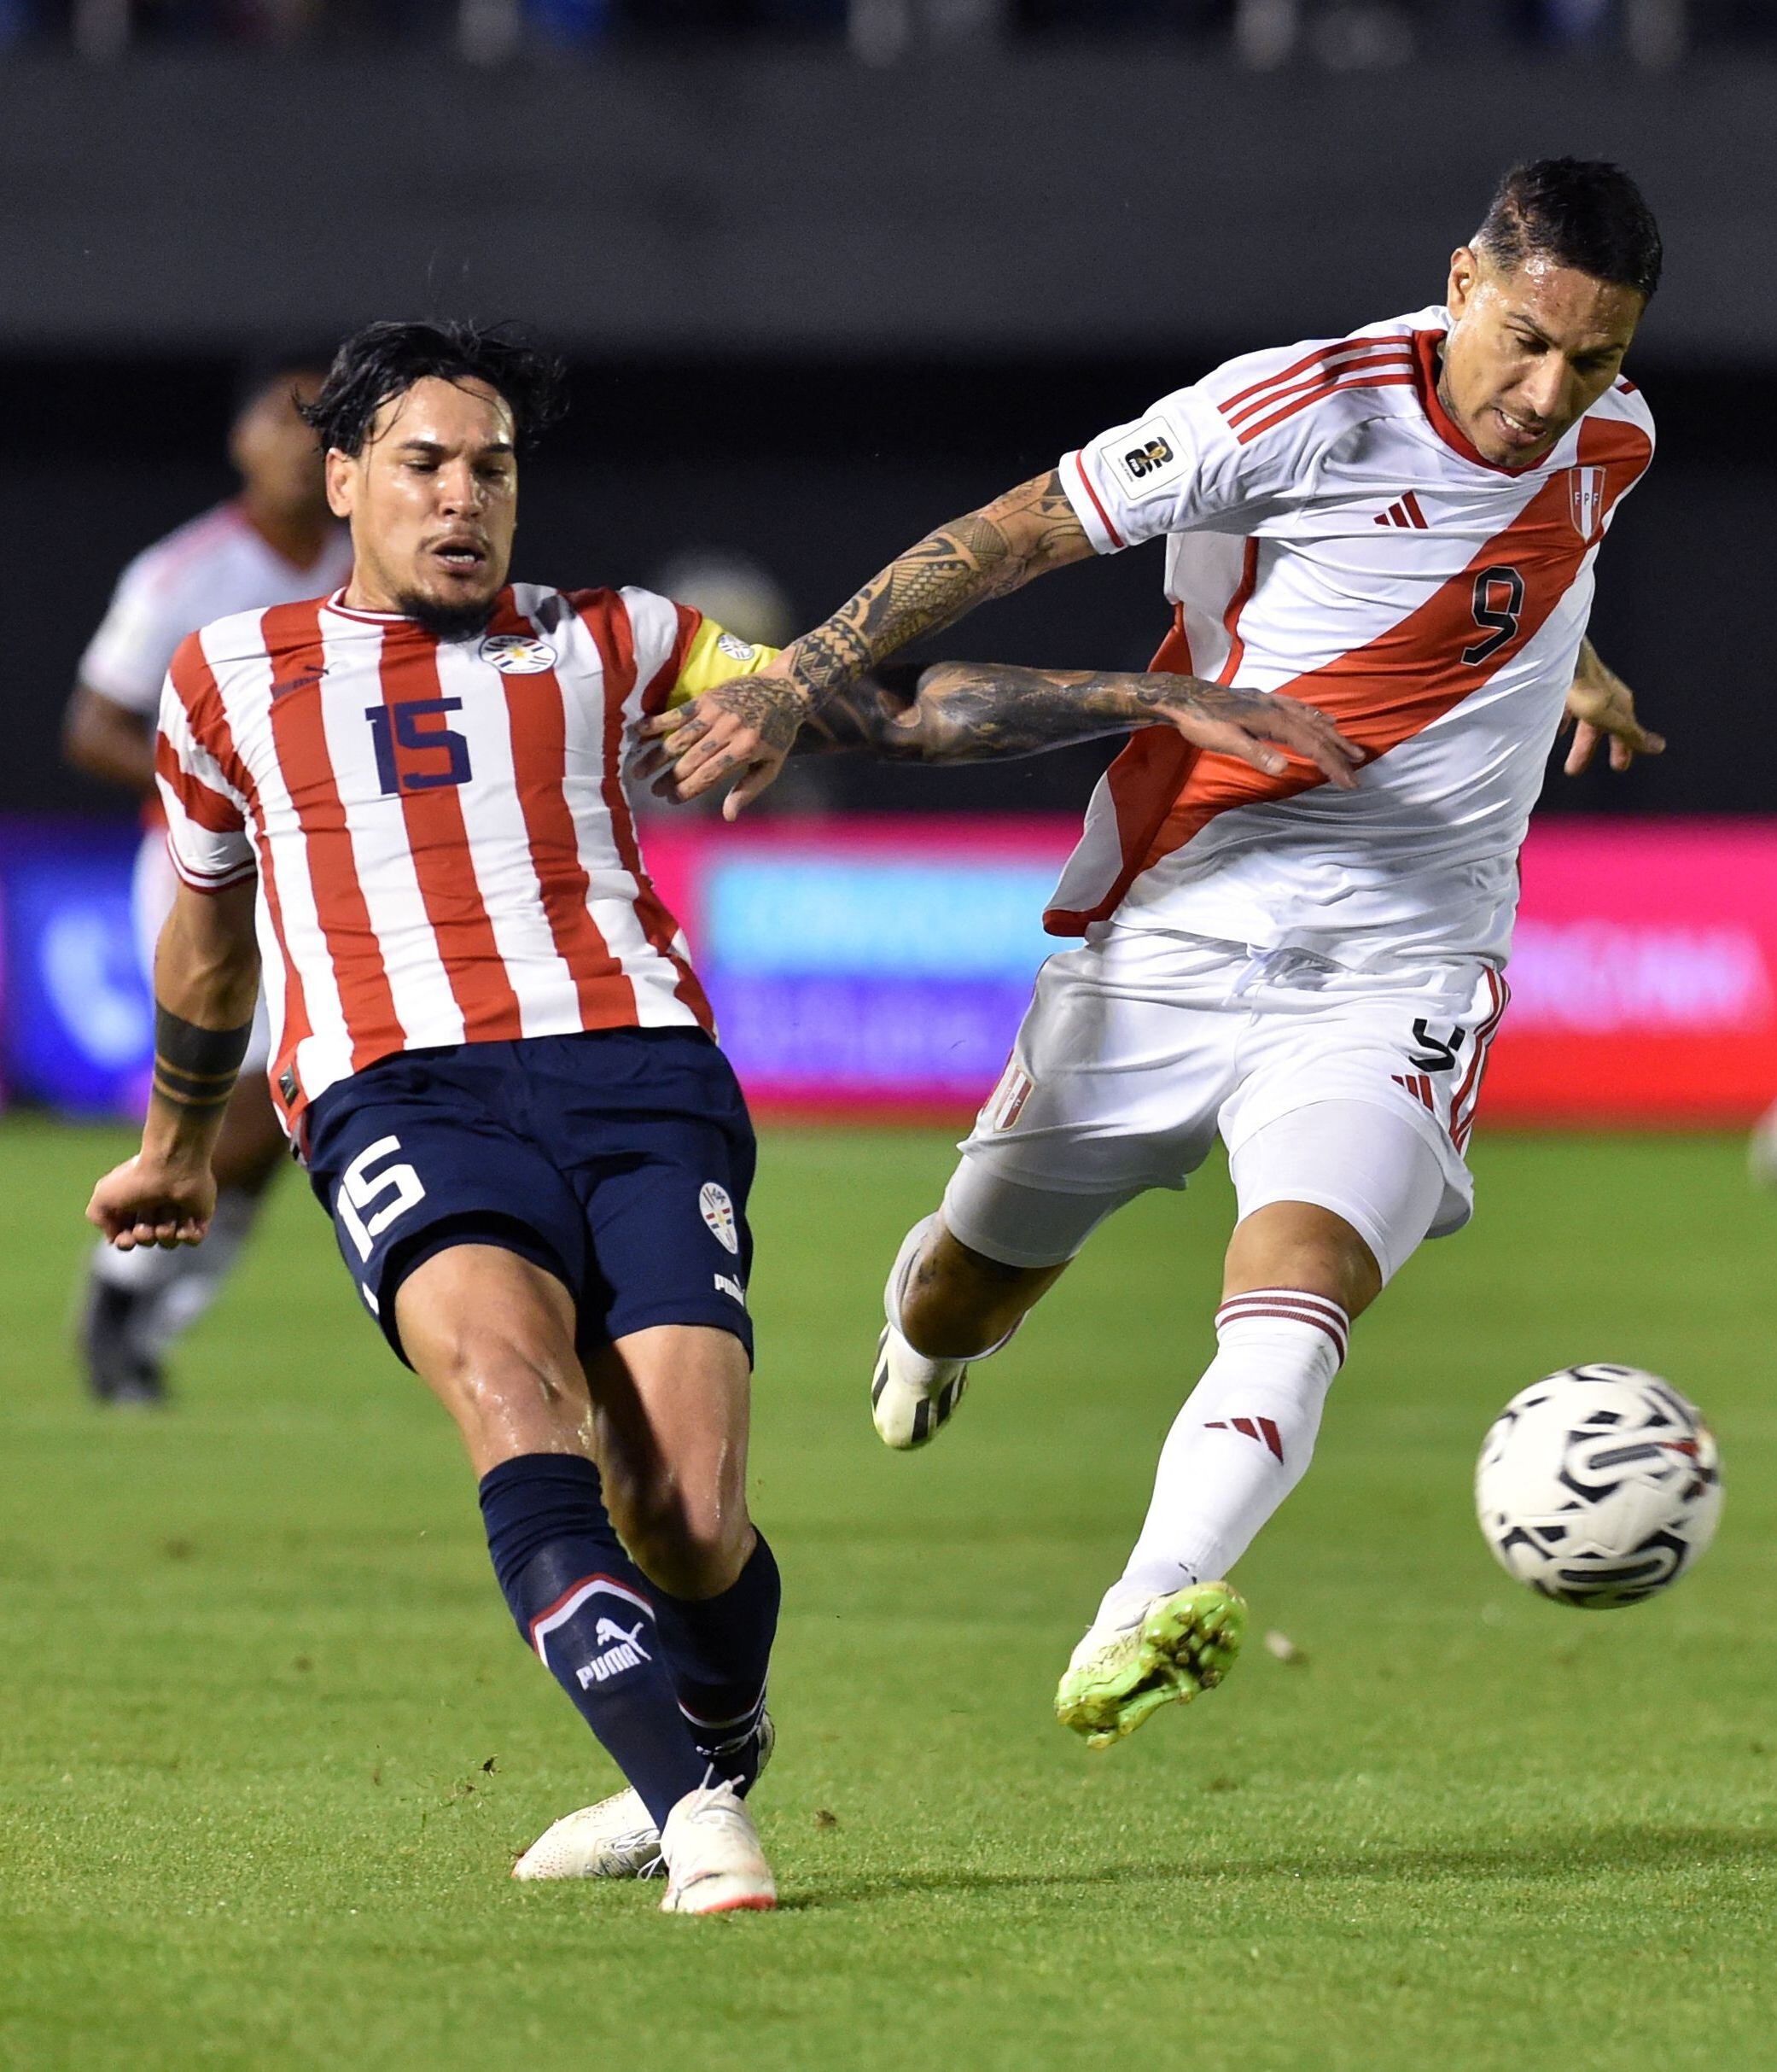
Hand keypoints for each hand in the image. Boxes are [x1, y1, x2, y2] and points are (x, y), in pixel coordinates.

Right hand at [86, 1154, 215, 1250]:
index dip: (125, 1243)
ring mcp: (179, 1214)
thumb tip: (114, 1237)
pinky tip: (185, 1223)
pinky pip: (193, 1241)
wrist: (174, 1164)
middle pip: (148, 1242)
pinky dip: (188, 1236)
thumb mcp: (102, 1196)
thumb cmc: (137, 1179)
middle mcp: (155, 1212)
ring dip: (166, 1230)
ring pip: (169, 1243)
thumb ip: (98, 1218)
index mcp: (132, 1207)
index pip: (126, 1239)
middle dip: (146, 1235)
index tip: (127, 1238)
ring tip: (169, 1209)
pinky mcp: (199, 1216)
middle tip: (148, 1215)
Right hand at [637, 674, 810, 820]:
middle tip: (654, 790)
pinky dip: (657, 722)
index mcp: (744, 749)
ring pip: (679, 738)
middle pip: (691, 759)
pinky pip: (677, 712)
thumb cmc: (779, 732)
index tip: (672, 800)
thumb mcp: (771, 765)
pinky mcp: (707, 698)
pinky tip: (639, 733)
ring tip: (639, 771)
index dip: (688, 789)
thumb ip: (748, 790)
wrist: (785, 689)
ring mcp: (715, 712)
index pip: (709, 775)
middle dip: (670, 778)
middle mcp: (727, 731)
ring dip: (657, 756)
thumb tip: (728, 816)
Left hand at [1143, 681, 1364, 789]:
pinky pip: (1300, 708)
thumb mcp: (1225, 741)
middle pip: (1317, 731)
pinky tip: (1325, 719)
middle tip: (1359, 770)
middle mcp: (1278, 707)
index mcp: (1273, 719)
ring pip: (1312, 718)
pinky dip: (1317, 716)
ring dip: (1333, 735)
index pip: (1311, 744)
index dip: (1332, 763)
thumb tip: (1285, 768)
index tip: (1349, 781)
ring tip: (1352, 748)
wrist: (1184, 697)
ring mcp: (1273, 702)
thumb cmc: (1201, 721)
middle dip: (1339, 751)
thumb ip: (1256, 754)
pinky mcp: (1265, 700)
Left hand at [1561, 654, 1664, 775]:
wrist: (1557, 653)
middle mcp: (1604, 694)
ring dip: (1573, 736)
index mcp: (1618, 703)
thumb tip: (1660, 747)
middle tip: (1574, 770)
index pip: (1625, 731)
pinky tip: (1549, 727)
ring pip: (1580, 716)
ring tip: (1558, 749)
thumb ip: (1629, 734)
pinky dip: (1559, 719)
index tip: (1618, 766)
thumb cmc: (1583, 684)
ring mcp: (1583, 686)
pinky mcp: (1562, 681)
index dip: (1622, 749)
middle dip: (1587, 748)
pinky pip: (1562, 704)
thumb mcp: (1607, 716)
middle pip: (1598, 726)